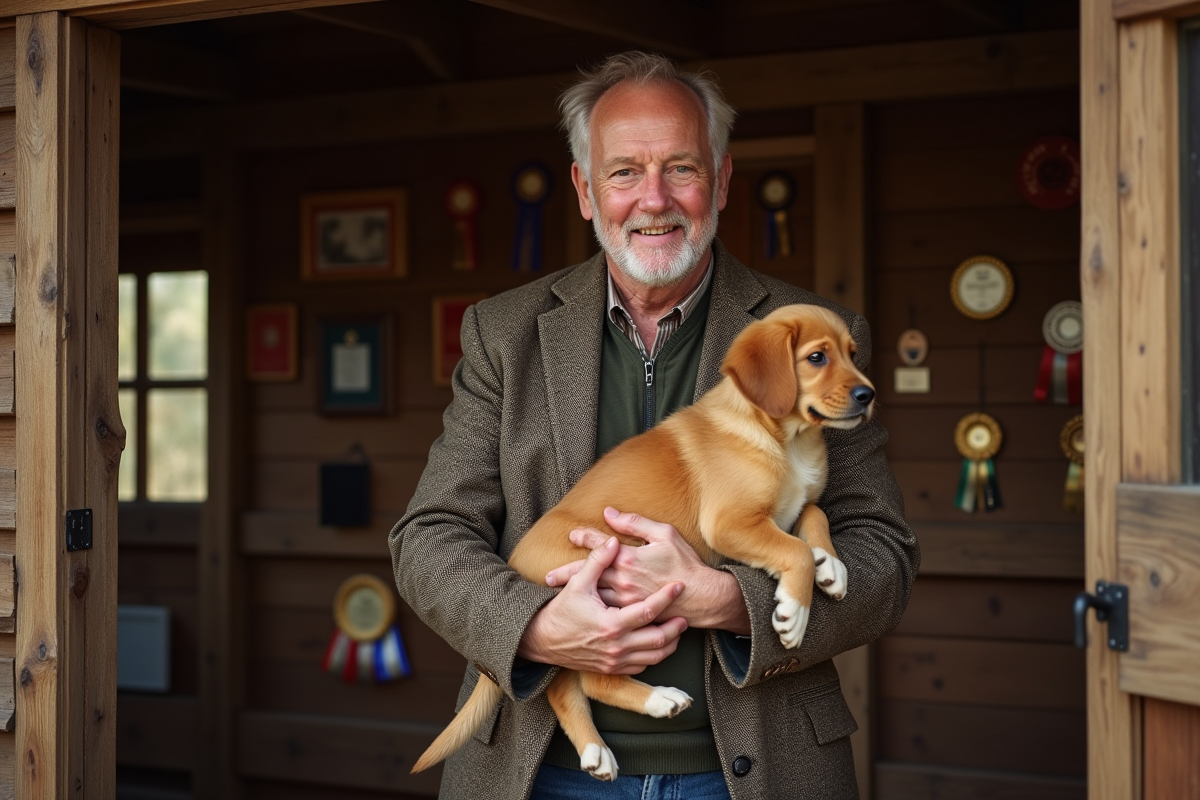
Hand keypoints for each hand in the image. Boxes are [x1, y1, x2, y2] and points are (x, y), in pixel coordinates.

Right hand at [517, 534, 688, 673]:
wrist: (543, 640)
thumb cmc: (561, 610)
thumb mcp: (577, 583)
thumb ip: (598, 561)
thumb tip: (614, 540)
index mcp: (611, 623)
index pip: (648, 611)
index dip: (666, 598)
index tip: (679, 586)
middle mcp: (616, 646)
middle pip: (658, 639)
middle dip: (675, 627)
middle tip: (685, 614)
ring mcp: (615, 660)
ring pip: (654, 657)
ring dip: (669, 643)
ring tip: (677, 629)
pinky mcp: (612, 669)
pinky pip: (642, 666)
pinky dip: (654, 656)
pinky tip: (658, 645)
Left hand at [545, 507, 750, 634]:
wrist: (701, 596)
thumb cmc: (685, 563)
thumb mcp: (664, 533)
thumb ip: (635, 522)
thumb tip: (610, 513)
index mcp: (629, 558)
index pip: (600, 545)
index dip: (585, 538)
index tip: (573, 536)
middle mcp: (623, 580)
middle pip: (588, 574)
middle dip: (567, 573)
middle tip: (548, 577)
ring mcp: (626, 599)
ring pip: (593, 595)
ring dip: (575, 593)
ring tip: (558, 595)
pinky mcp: (632, 614)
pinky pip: (606, 610)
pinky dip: (592, 608)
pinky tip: (582, 610)